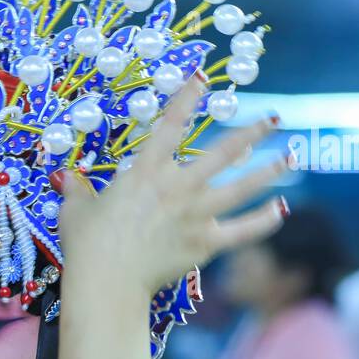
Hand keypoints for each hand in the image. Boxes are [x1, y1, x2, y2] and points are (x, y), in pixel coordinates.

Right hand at [59, 72, 288, 300]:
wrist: (106, 281)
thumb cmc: (86, 244)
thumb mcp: (75, 209)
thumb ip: (77, 189)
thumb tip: (66, 177)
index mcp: (145, 172)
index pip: (171, 126)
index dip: (187, 99)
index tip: (203, 78)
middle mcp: (177, 186)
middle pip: (223, 152)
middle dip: (252, 132)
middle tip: (274, 118)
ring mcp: (195, 214)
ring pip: (241, 187)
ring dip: (269, 170)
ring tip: (291, 156)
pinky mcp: (205, 243)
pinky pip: (242, 230)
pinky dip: (263, 221)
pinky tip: (281, 209)